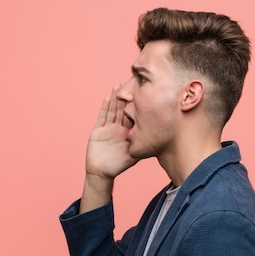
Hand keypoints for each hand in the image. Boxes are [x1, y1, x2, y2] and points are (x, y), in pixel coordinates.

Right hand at [79, 85, 137, 212]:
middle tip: (130, 82)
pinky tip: (107, 98)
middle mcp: (118, 129)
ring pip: (112, 110)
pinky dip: (105, 108)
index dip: (136, 105)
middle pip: (122, 110)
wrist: (101, 173)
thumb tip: (156, 140)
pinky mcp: (98, 131)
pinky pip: (102, 117)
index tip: (141, 93)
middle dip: (125, 97)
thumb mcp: (133, 156)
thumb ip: (142, 147)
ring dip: (115, 99)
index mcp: (128, 133)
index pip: (133, 116)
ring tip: (118, 86)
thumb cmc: (118, 166)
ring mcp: (108, 129)